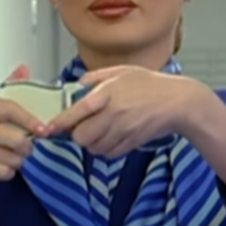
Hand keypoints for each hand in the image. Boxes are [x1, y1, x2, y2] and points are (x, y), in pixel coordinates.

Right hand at [0, 64, 49, 194]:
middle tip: (21, 150)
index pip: (11, 108)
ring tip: (4, 159)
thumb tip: (23, 68)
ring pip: (12, 158)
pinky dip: (5, 173)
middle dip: (25, 149)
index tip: (44, 130)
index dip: (30, 120)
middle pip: (17, 139)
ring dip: (15, 163)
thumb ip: (9, 94)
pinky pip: (2, 171)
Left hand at [47, 65, 199, 157]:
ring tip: (98, 129)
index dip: (60, 122)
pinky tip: (110, 135)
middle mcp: (114, 114)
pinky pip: (107, 154)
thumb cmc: (149, 84)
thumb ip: (94, 77)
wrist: (177, 103)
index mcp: (108, 93)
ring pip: (93, 148)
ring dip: (90, 141)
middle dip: (77, 133)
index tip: (48, 127)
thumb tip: (74, 86)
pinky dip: (103, 148)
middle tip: (81, 124)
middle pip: (81, 136)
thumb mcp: (120, 71)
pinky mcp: (130, 144)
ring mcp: (123, 131)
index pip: (78, 111)